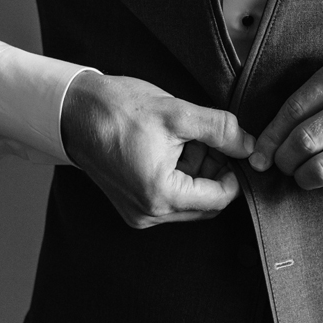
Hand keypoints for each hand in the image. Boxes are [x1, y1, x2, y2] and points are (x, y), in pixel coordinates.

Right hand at [60, 73, 253, 228]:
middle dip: (216, 171)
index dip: (236, 173)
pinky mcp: (130, 201)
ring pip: (190, 199)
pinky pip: (170, 195)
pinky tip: (174, 147)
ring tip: (189, 139)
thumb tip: (249, 146)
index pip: (221, 199)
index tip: (237, 149)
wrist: (72, 109)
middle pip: (206, 202)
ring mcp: (137, 210)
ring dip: (198, 171)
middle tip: (211, 140)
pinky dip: (180, 174)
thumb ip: (222, 130)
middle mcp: (148, 213)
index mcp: (160, 196)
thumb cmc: (118, 110)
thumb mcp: (179, 113)